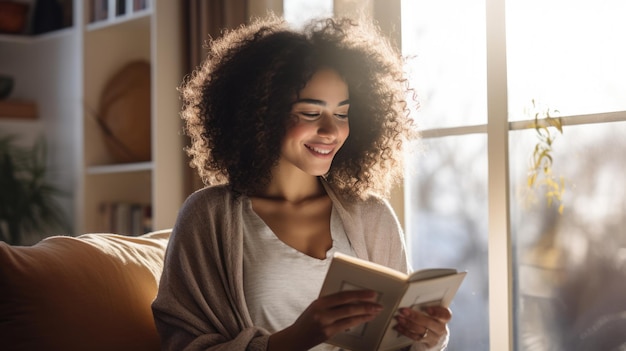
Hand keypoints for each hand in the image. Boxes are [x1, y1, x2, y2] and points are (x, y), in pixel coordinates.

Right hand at [268, 290, 382, 350]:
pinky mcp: (328, 333)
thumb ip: (331, 303)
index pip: (343, 296)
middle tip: (378, 304)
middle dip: (365, 305)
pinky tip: (365, 319)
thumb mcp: (316, 307)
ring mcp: (325, 324)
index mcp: (320, 302)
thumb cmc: (308, 320)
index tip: (371, 293)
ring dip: (365, 314)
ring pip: (350, 317)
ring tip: (375, 312)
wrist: (295, 337)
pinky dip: (358, 321)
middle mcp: (322, 312)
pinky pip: (346, 325)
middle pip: (348, 306)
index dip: (358, 294)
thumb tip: (353, 298)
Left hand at [393, 306, 451, 348]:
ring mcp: (434, 337)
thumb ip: (426, 305)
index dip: (437, 312)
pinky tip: (399, 327)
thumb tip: (411, 299)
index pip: (445, 315)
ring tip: (400, 318)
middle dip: (415, 317)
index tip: (427, 309)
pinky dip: (406, 331)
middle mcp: (440, 328)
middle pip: (429, 323)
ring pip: (421, 331)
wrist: (435, 333)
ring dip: (408, 324)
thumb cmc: (433, 318)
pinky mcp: (426, 342)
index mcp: (444, 318)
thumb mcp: (434, 311)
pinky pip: (415, 337)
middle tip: (404, 311)